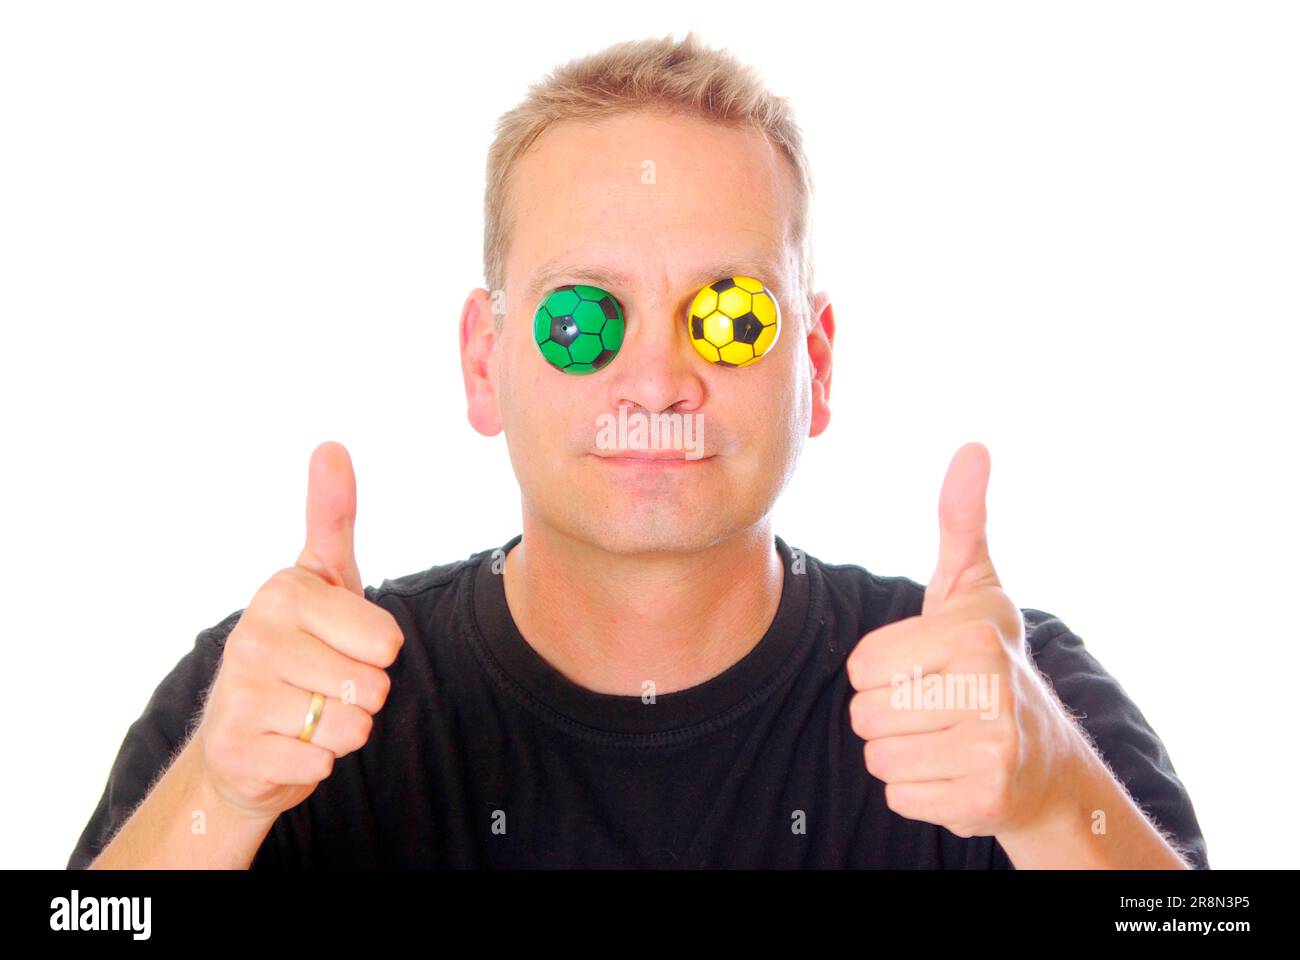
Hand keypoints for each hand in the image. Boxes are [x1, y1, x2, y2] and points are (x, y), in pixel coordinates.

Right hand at [193, 441, 404, 819]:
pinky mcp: (236, 751)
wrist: (241, 739)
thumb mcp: (322, 581)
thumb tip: (331, 445)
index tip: (340, 645)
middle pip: (373, 686)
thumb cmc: (299, 650)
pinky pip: (321, 764)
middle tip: (325, 686)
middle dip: (363, 697)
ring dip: (341, 732)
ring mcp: (239, 694)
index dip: (376, 654)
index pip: (387, 641)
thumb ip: (332, 517)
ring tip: (307, 715)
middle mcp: (253, 636)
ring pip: (351, 728)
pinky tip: (287, 746)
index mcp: (283, 591)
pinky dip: (315, 764)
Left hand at [846, 442, 1078, 838]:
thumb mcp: (974, 587)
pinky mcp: (986, 799)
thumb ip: (962, 521)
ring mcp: (992, 749)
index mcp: (972, 635)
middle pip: (864, 713)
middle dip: (888, 713)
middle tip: (936, 705)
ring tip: (945, 735)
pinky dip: (918, 790)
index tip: (924, 667)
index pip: (862, 667)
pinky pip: (899, 796)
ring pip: (877, 757)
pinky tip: (955, 770)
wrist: (1045, 758)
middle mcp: (988, 690)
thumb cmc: (991, 661)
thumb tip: (973, 447)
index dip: (882, 670)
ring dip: (901, 751)